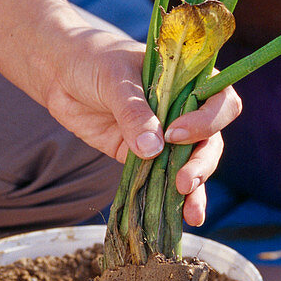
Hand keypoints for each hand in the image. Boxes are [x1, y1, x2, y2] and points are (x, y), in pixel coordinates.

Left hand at [42, 16, 241, 226]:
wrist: (61, 75)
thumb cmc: (93, 62)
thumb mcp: (114, 80)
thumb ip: (133, 112)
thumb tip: (153, 150)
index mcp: (189, 79)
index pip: (219, 100)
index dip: (207, 120)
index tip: (176, 132)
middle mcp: (185, 109)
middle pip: (211, 139)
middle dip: (201, 162)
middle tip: (183, 181)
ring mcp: (167, 136)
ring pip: (194, 164)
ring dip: (196, 188)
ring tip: (190, 213)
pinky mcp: (146, 157)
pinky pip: (166, 179)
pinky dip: (175, 199)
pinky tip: (184, 218)